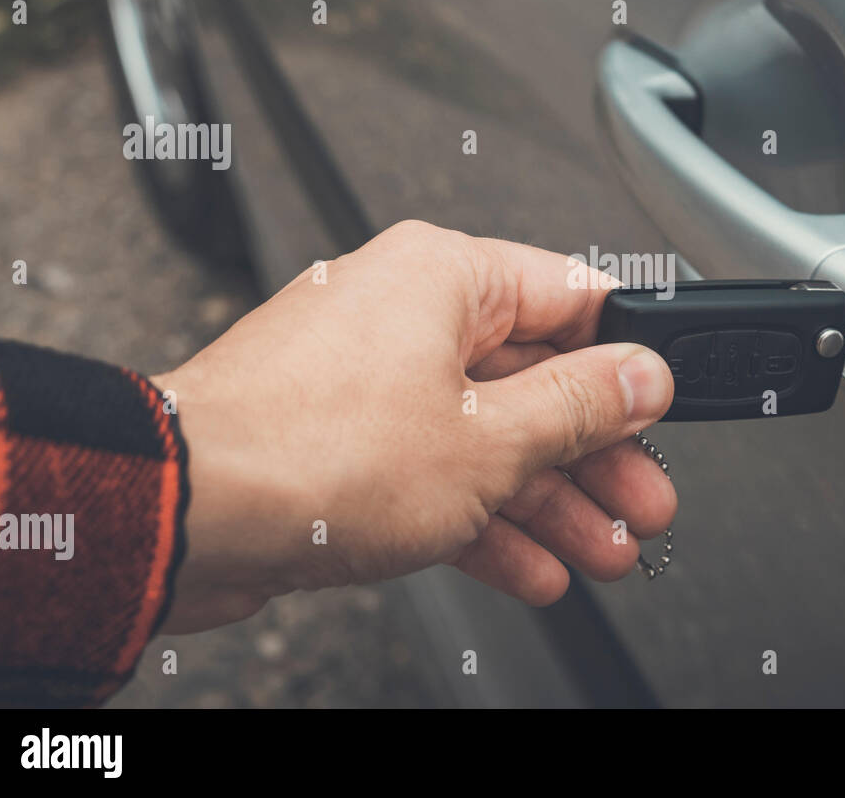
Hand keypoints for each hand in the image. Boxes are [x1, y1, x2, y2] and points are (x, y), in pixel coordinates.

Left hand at [153, 220, 675, 632]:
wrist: (184, 516)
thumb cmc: (309, 454)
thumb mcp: (488, 439)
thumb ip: (579, 406)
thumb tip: (642, 375)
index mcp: (443, 276)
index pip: (571, 296)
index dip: (627, 357)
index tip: (660, 406)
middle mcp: (404, 313)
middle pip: (533, 378)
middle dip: (594, 456)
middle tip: (641, 503)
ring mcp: (367, 378)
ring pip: (486, 435)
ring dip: (548, 502)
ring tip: (599, 552)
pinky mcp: (340, 439)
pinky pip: (434, 470)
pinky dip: (483, 519)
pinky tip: (529, 568)